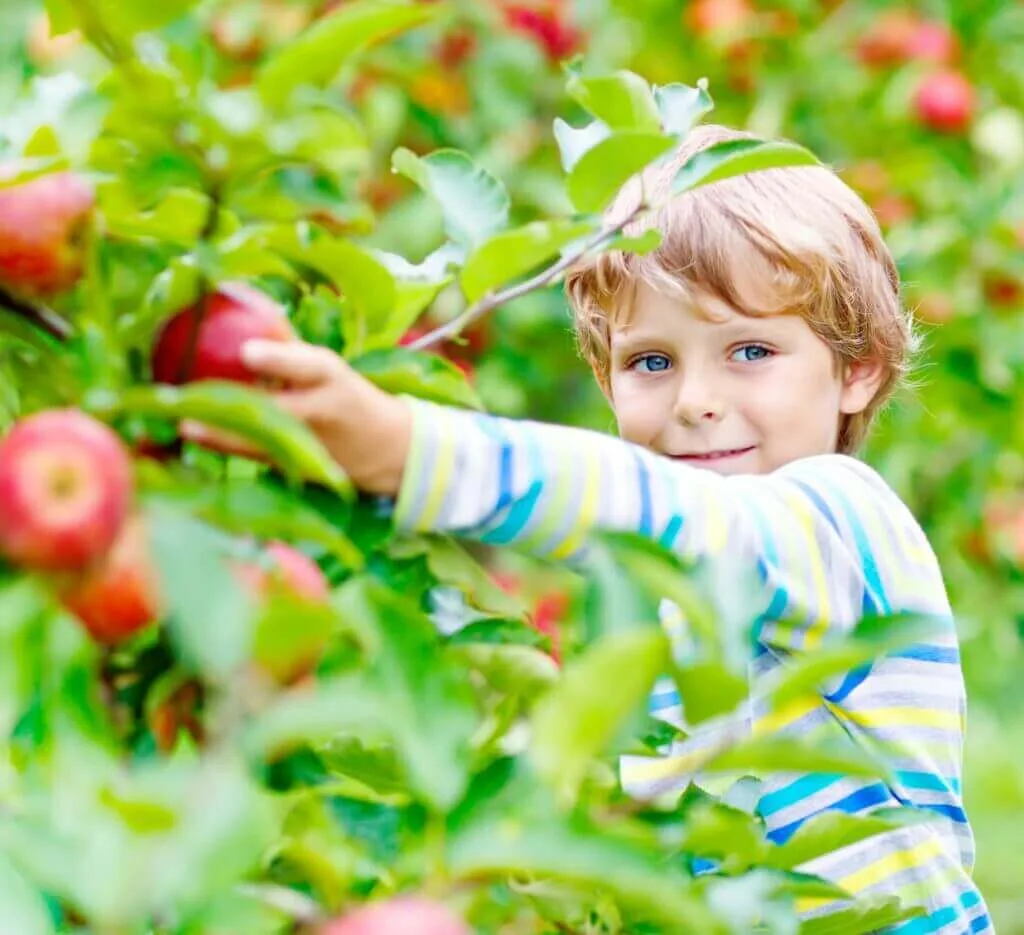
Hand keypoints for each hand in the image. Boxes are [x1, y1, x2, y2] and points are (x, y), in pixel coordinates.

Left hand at [181, 340, 411, 496]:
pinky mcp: (298, 467)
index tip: (247, 351)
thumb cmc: (344, 393)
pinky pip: (255, 455)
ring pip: (262, 438)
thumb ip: (287, 348)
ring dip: (222, 431)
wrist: (387, 447)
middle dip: (238, 403)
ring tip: (185, 424)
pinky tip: (193, 433)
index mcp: (333, 378)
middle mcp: (323, 412)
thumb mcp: (326, 367)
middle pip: (280, 409)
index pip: (308, 365)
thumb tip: (240, 309)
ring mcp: (310, 444)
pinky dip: (223, 444)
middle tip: (194, 393)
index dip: (278, 359)